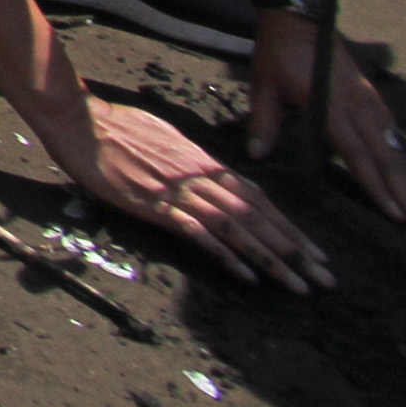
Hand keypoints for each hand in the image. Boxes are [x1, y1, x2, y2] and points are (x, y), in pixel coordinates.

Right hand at [50, 92, 333, 291]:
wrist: (80, 121)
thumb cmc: (116, 126)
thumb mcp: (164, 138)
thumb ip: (190, 161)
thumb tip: (210, 175)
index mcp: (204, 162)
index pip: (258, 199)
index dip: (288, 226)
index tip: (313, 250)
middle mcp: (200, 178)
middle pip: (258, 217)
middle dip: (295, 249)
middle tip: (325, 277)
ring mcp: (180, 192)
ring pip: (238, 229)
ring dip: (272, 259)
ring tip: (298, 285)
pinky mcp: (156, 205)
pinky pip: (200, 234)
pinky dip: (226, 255)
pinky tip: (246, 276)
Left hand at [247, 13, 405, 242]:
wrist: (299, 17)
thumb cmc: (279, 52)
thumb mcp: (264, 84)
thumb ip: (265, 121)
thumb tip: (255, 155)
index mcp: (332, 105)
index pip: (359, 153)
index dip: (378, 186)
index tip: (397, 216)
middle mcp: (360, 107)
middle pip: (390, 160)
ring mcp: (372, 103)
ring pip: (400, 152)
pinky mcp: (375, 101)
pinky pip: (397, 139)